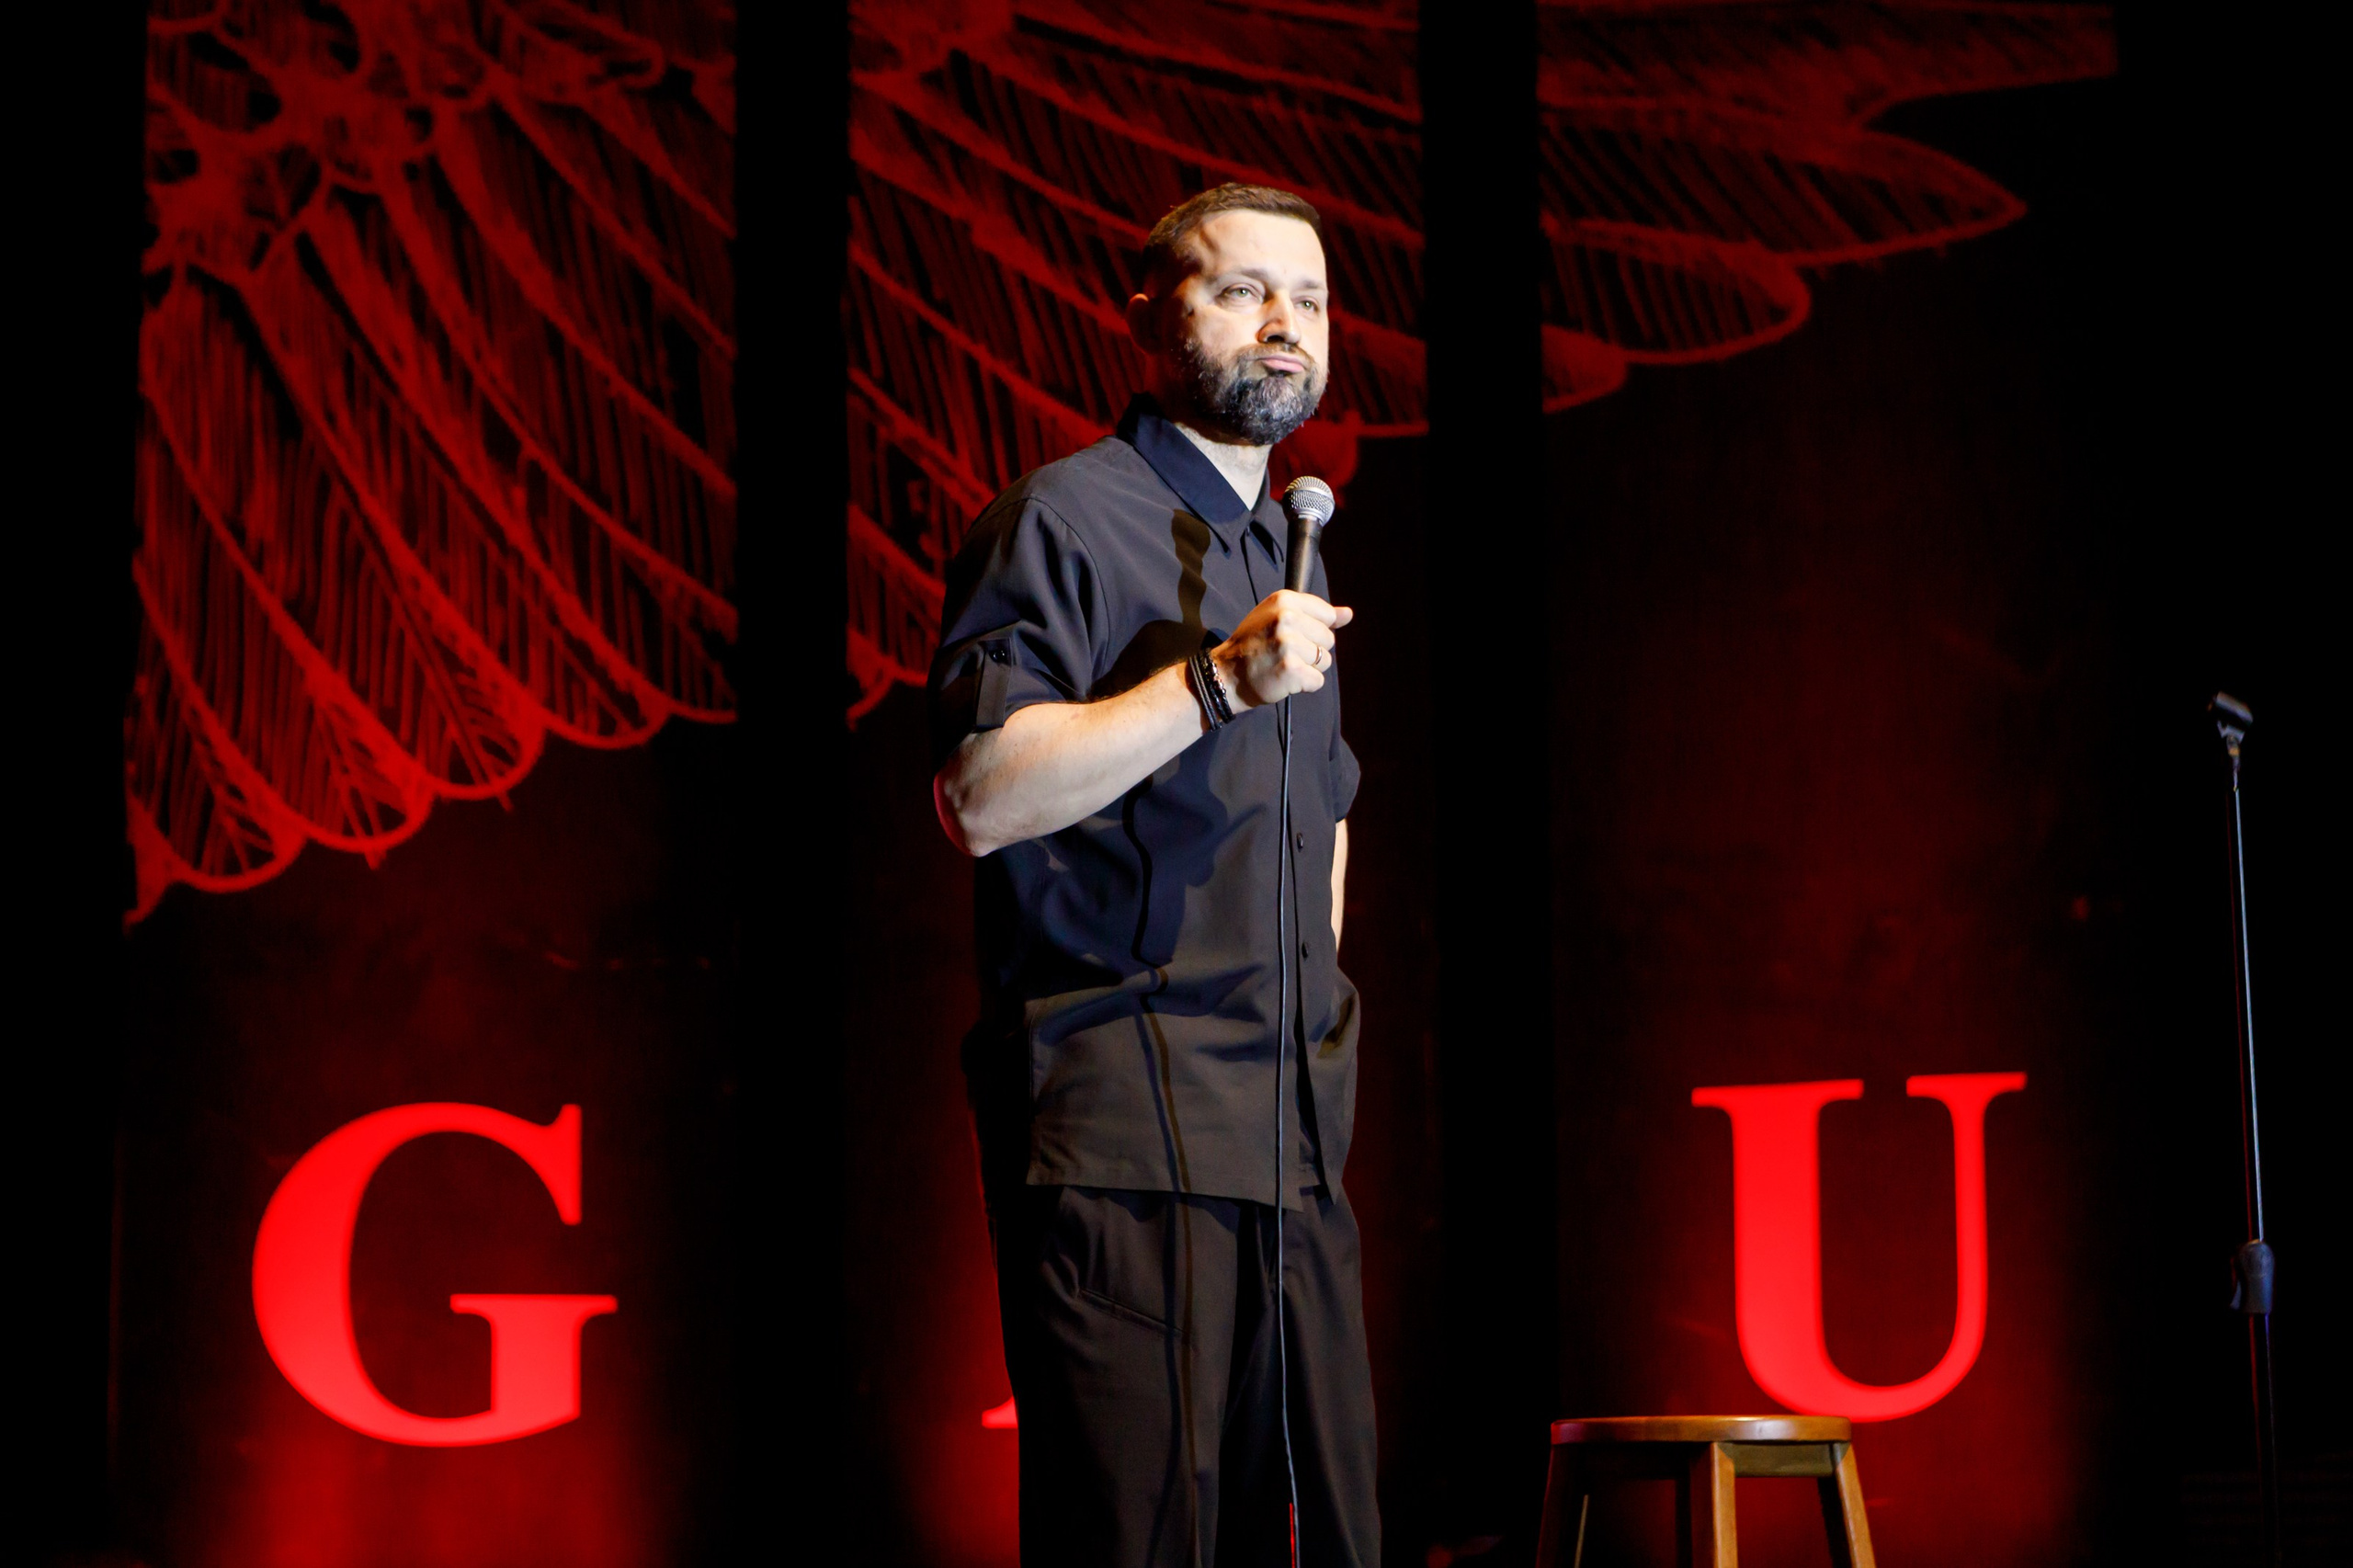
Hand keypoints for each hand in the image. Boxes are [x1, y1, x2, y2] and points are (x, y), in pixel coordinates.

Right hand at [1212, 590, 1353, 708]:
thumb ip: (1316, 614)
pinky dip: (1304, 685)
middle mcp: (1286, 617)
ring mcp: (1288, 643)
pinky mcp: (1291, 669)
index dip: (1314, 630)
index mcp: (1284, 600)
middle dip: (1312, 650)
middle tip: (1284, 653)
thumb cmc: (1253, 645)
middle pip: (1328, 639)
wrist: (1226, 676)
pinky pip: (1317, 680)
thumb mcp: (1278, 618)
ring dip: (1308, 668)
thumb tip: (1348, 613)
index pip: (1327, 614)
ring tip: (1283, 666)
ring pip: (1325, 660)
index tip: (1293, 636)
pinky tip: (1285, 680)